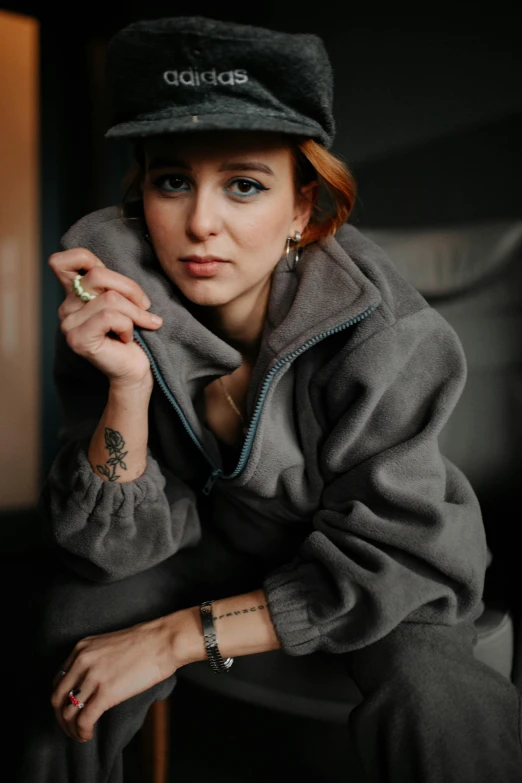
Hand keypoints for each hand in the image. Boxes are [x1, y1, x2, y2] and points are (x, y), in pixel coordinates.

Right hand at [49, 247, 162, 387]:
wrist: (135, 369)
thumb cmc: (133, 334)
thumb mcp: (125, 301)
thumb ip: (114, 284)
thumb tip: (116, 274)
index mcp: (74, 294)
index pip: (62, 261)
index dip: (86, 259)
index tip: (114, 281)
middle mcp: (66, 307)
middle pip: (97, 275)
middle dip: (130, 289)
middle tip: (145, 306)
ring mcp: (69, 324)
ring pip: (110, 298)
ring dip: (135, 312)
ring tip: (142, 324)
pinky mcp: (78, 339)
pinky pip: (110, 317)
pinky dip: (128, 325)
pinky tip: (127, 338)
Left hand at [50, 618, 176, 742]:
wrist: (163, 641)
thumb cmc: (145, 642)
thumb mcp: (109, 644)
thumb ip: (95, 660)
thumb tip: (91, 683)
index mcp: (82, 648)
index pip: (58, 679)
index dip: (60, 699)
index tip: (69, 709)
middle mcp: (82, 661)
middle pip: (57, 697)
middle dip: (61, 718)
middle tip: (71, 727)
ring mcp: (93, 677)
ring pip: (67, 712)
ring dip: (71, 729)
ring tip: (80, 735)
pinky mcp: (106, 692)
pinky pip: (84, 719)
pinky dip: (82, 732)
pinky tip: (88, 735)